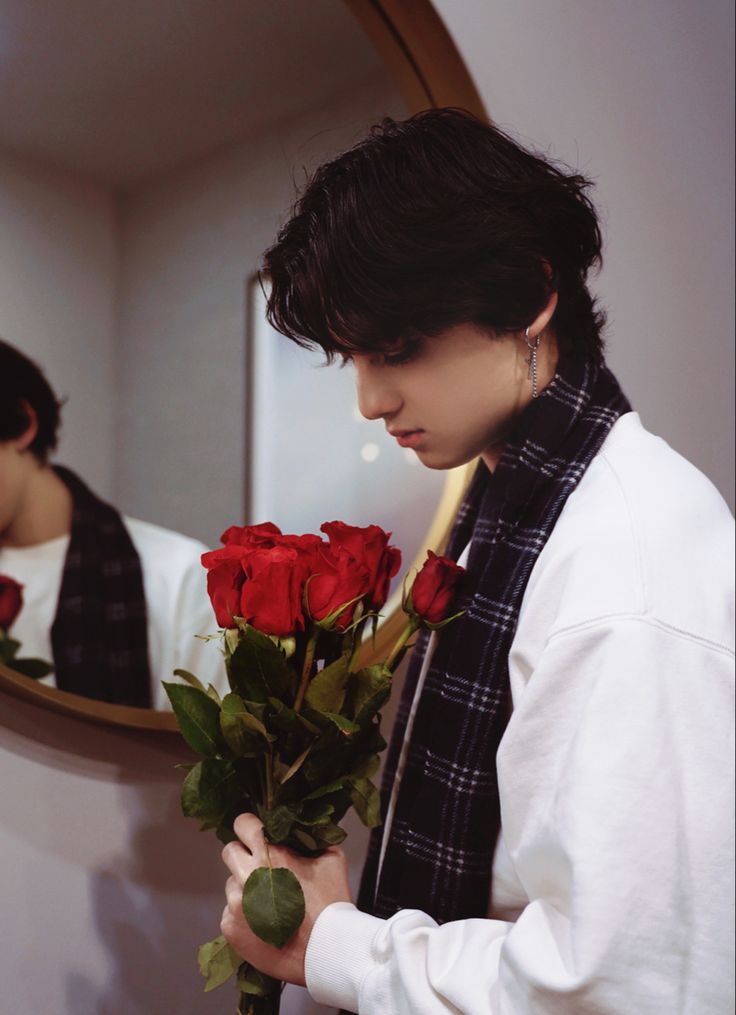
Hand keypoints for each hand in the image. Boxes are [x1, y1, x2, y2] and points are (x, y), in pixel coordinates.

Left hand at [221, 812, 352, 986]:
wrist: (325, 950)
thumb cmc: (330, 904)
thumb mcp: (332, 860)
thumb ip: (313, 841)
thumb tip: (304, 833)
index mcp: (269, 854)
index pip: (243, 824)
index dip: (250, 827)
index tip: (256, 834)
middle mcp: (247, 875)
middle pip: (230, 851)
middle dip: (243, 855)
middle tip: (261, 868)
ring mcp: (236, 903)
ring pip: (231, 884)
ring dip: (245, 888)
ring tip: (268, 904)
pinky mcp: (230, 927)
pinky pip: (230, 912)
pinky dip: (243, 916)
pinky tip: (263, 923)